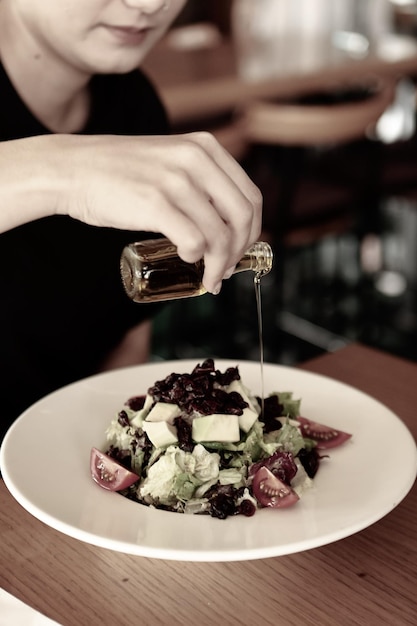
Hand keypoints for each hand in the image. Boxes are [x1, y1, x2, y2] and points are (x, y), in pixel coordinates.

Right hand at [56, 132, 262, 293]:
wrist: (72, 169)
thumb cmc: (119, 173)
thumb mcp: (170, 161)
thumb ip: (199, 182)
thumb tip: (226, 227)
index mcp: (205, 148)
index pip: (251, 197)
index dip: (252, 232)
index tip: (238, 251)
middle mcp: (196, 159)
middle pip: (243, 217)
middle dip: (240, 252)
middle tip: (226, 270)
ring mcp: (176, 180)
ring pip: (220, 235)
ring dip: (219, 265)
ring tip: (209, 277)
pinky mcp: (155, 202)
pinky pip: (195, 241)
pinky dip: (198, 259)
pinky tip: (188, 260)